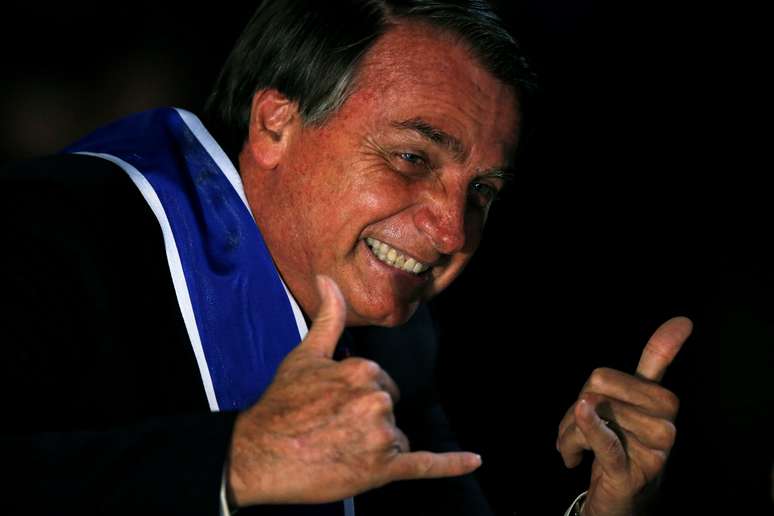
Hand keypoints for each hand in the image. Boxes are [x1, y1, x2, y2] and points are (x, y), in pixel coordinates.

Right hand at [227, 275, 481, 506]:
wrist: (258, 454)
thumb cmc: (281, 403)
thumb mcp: (305, 354)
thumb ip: (328, 317)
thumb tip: (327, 278)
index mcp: (365, 371)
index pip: (380, 385)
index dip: (355, 398)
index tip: (329, 407)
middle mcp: (378, 401)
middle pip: (389, 412)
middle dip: (365, 422)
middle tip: (329, 430)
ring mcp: (381, 437)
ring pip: (395, 440)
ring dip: (373, 448)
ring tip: (336, 449)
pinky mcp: (382, 471)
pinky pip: (425, 465)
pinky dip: (451, 465)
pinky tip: (474, 461)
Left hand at [556, 317, 692, 515]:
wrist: (623, 498)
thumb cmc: (623, 442)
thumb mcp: (634, 403)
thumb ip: (655, 362)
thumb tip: (682, 321)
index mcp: (663, 401)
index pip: (605, 377)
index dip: (590, 390)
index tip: (673, 332)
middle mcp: (664, 422)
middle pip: (592, 394)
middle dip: (573, 413)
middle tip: (577, 433)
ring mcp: (653, 448)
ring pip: (589, 418)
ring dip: (568, 436)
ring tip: (575, 451)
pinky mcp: (634, 470)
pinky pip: (606, 441)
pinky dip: (590, 428)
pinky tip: (584, 413)